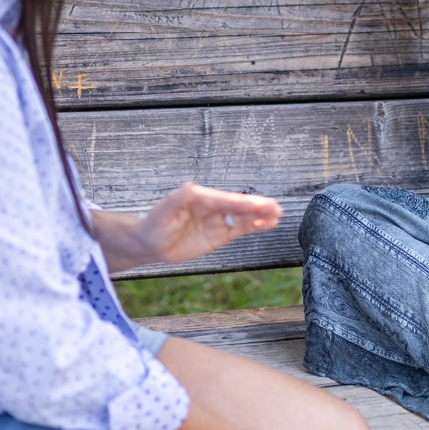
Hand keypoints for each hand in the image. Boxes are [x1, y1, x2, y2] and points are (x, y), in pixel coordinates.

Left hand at [138, 183, 282, 264]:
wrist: (151, 243)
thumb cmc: (154, 225)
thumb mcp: (163, 212)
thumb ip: (177, 199)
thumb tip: (188, 185)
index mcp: (199, 197)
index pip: (223, 200)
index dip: (240, 202)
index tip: (257, 204)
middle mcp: (211, 206)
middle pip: (237, 206)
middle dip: (256, 206)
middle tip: (274, 207)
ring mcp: (217, 219)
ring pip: (242, 216)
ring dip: (260, 215)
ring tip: (278, 213)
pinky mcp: (220, 233)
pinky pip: (240, 228)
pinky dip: (254, 226)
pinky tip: (268, 224)